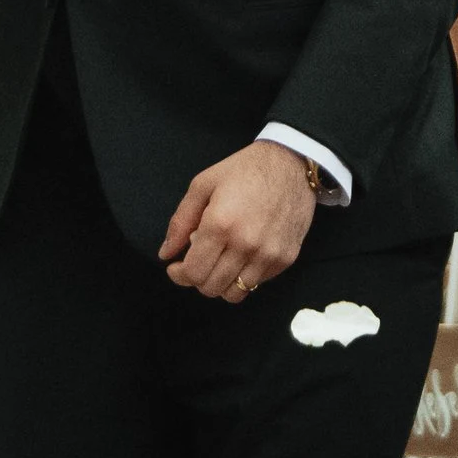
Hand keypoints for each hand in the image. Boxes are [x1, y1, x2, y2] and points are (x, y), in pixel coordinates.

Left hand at [161, 139, 317, 301]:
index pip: (194, 273)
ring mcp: (268, 254)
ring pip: (235, 293)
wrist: (291, 164)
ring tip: (219, 261)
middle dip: (197, 279)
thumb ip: (180, 221)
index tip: (176, 267)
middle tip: (197, 261)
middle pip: (211, 287)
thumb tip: (166, 253)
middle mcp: (246, 244)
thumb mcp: (202, 185)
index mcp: (220, 224)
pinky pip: (257, 283)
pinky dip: (243, 276)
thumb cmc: (245, 170)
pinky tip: (241, 255)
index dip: (179, 275)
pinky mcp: (285, 259)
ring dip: (221, 282)